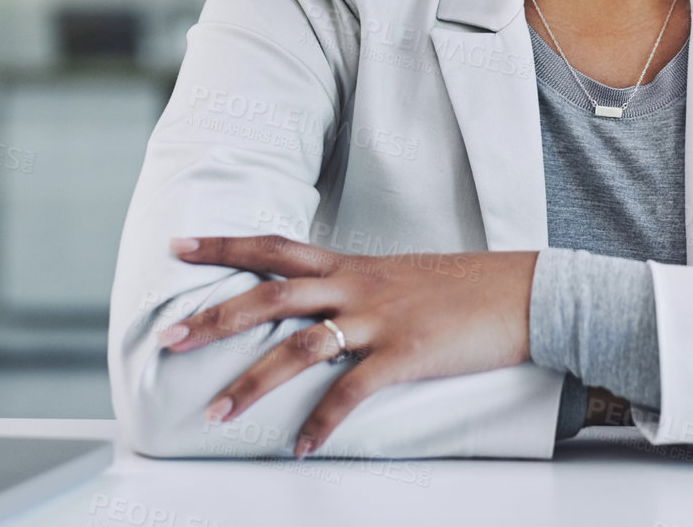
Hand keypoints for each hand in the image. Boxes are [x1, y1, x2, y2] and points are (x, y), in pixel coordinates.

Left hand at [158, 235, 537, 457]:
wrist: (522, 291)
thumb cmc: (461, 288)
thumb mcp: (397, 278)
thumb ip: (352, 290)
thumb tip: (316, 309)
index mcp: (350, 265)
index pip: (274, 248)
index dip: (224, 245)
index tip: (179, 246)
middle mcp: (356, 286)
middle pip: (270, 295)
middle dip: (215, 318)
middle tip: (169, 338)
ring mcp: (379, 319)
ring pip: (300, 346)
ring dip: (253, 382)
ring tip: (217, 411)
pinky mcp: (407, 353)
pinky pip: (352, 390)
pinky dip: (322, 422)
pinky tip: (301, 446)